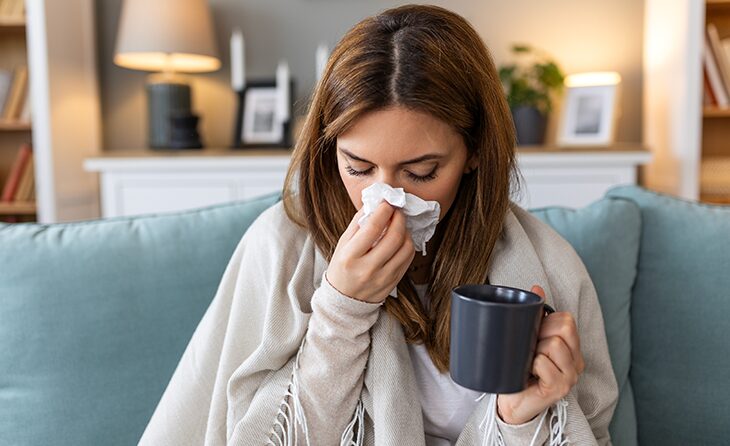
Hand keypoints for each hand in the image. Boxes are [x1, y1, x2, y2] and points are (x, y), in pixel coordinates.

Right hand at [326, 201, 415, 303]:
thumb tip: (375, 203)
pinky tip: (401, 239)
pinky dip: (408, 244)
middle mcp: (367, 268)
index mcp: (350, 257)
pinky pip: (408, 259)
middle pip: (394, 237)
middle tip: (396, 210)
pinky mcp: (394, 282)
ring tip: (398, 225)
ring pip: (406, 248)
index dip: (384, 211)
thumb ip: (358, 223)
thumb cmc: (342, 268)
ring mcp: (383, 277)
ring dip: (406, 231)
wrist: (344, 301)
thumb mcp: (342, 244)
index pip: (373, 228)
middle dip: (399, 218)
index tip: (387, 202)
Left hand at [496, 285, 585, 424]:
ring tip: (528, 364)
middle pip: (562, 328)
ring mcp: (570, 376)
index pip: (566, 319)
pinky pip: (543, 363)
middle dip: (540, 334)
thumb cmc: (520, 370)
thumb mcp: (529, 340)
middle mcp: (576, 362)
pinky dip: (531, 365)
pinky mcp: (559, 388)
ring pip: (553, 344)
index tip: (533, 335)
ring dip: (534, 351)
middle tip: (529, 350)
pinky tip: (528, 375)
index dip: (544, 322)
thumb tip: (537, 287)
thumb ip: (536, 316)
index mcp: (572, 349)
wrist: (511, 402)